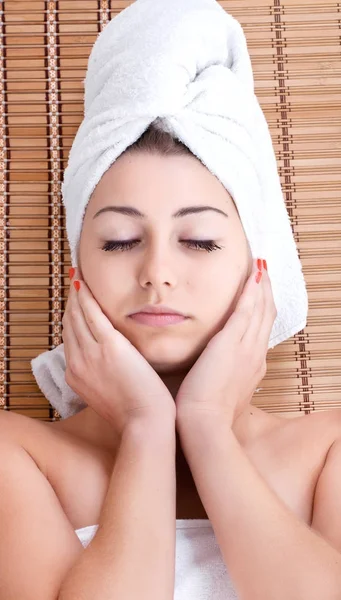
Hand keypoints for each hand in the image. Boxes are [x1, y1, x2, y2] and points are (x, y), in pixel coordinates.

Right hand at [62, 267, 175, 435]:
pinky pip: (92, 313)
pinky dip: (86, 296)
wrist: (144, 424)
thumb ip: (104, 374)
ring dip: (77, 294)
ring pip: (77, 315)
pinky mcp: (109, 346)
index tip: (76, 301)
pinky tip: (86, 283)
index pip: (70, 337)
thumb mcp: (109, 393)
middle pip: (69, 323)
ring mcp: (89, 354)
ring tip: (80, 277)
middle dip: (71, 301)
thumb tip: (111, 363)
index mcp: (75, 375)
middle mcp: (76, 363)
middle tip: (76, 282)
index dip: (71, 316)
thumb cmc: (135, 412)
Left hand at [175, 258, 276, 426]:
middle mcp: (255, 355)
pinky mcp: (231, 342)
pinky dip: (251, 291)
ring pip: (260, 309)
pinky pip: (246, 310)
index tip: (260, 297)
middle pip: (266, 317)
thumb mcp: (222, 397)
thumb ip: (221, 382)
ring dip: (261, 286)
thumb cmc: (207, 416)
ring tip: (261, 268)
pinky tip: (252, 275)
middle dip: (266, 293)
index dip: (262, 312)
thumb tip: (213, 378)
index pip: (261, 332)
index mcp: (253, 367)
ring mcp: (246, 347)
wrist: (204, 424)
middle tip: (265, 273)